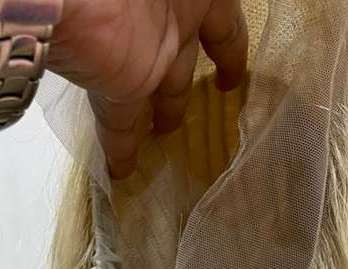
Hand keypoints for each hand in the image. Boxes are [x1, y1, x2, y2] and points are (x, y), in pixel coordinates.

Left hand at [47, 0, 247, 178]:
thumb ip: (206, 5)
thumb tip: (217, 22)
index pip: (223, 25)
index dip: (230, 50)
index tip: (230, 76)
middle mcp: (172, 22)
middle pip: (183, 63)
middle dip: (183, 88)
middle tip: (181, 114)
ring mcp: (143, 53)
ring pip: (155, 93)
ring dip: (159, 116)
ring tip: (162, 140)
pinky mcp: (117, 84)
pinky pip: (122, 123)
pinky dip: (122, 149)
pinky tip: (124, 173)